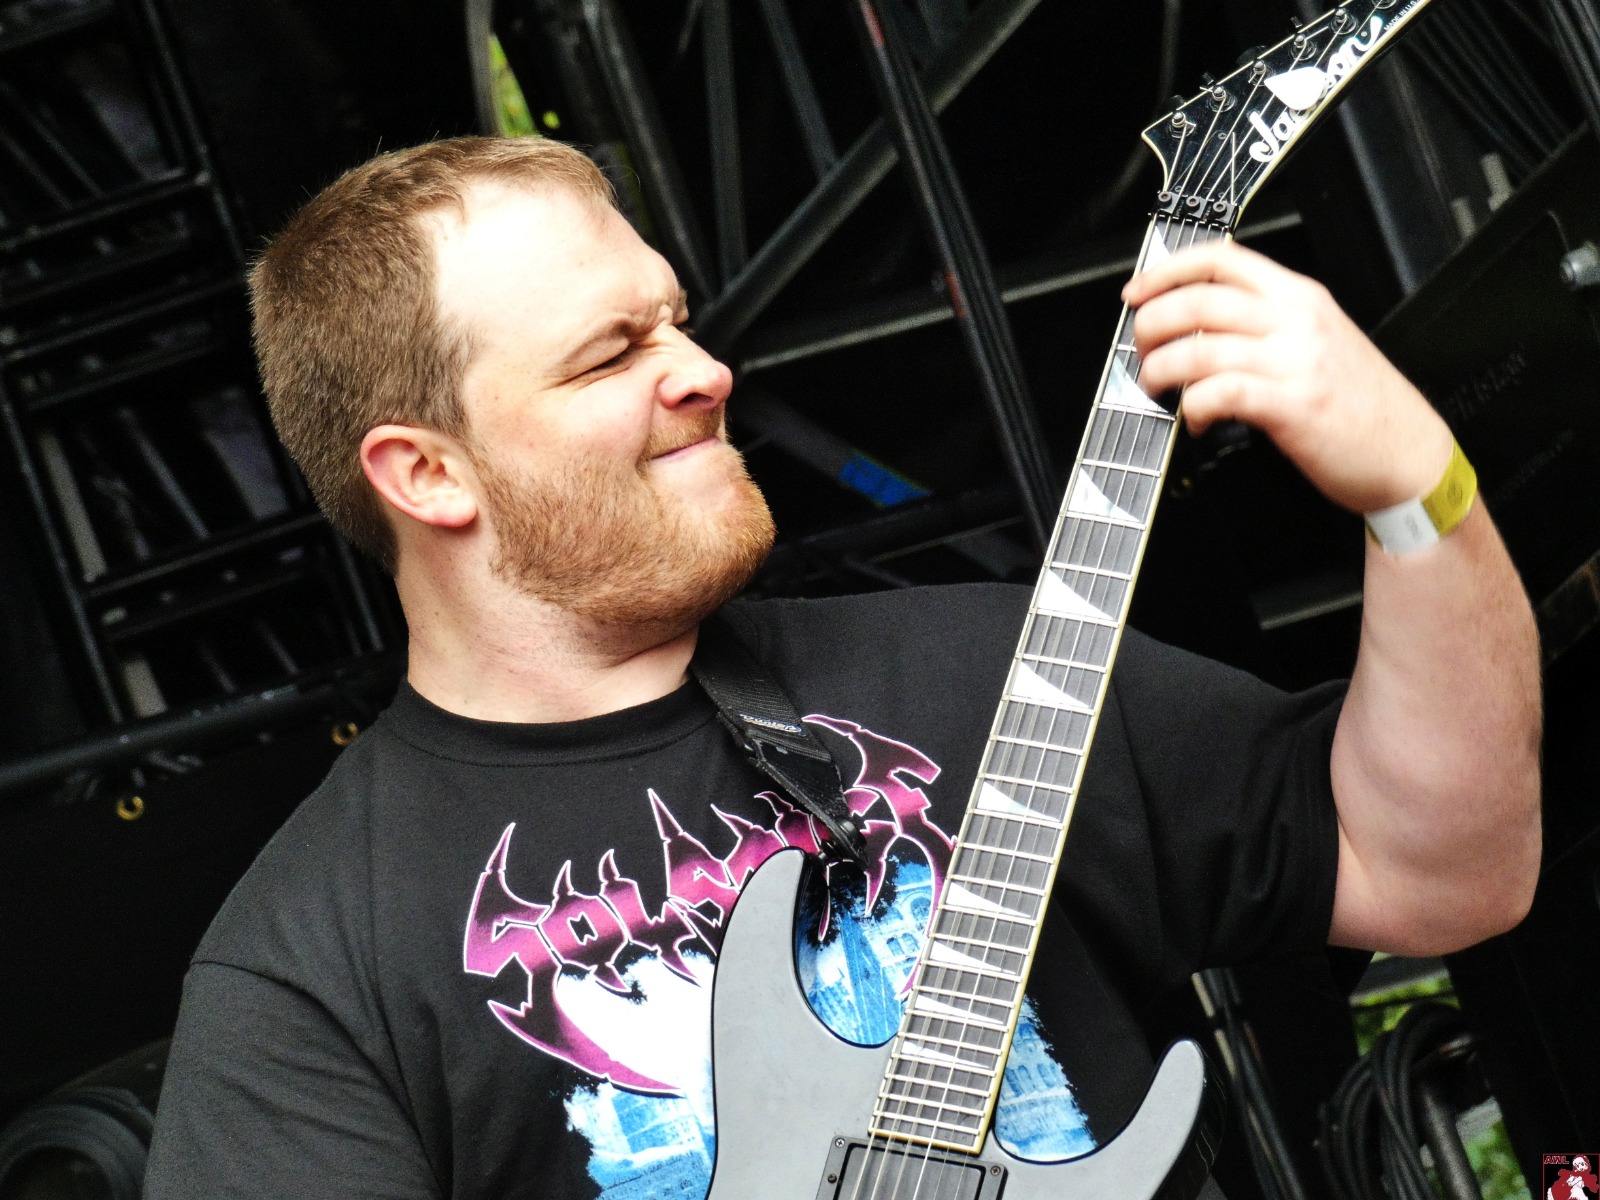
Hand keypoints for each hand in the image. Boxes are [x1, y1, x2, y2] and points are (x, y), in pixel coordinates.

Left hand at [1122, 241, 1453, 513]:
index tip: (1134, 293)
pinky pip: (1218, 392)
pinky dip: (1192, 408)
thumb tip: (1192, 325)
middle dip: (1150, 327)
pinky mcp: (1291, 404)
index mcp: (1299, 295)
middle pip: (1198, 301)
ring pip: (1198, 348)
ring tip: (1158, 391)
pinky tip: (1195, 421)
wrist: (1409, 452)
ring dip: (1161, 372)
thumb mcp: (1317, 339)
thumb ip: (1265, 322)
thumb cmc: (1359, 404)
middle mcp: (1296, 319)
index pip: (1221, 258)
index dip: (1166, 271)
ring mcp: (1295, 360)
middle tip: (1141, 353)